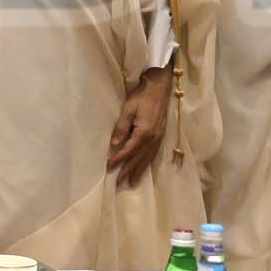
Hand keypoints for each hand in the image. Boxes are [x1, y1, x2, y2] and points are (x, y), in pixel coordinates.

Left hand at [106, 67, 171, 187]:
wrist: (160, 88)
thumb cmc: (142, 96)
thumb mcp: (128, 109)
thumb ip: (121, 126)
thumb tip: (115, 143)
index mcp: (144, 132)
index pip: (129, 150)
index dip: (119, 159)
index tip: (109, 167)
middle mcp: (153, 138)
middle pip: (139, 158)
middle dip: (128, 170)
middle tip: (119, 183)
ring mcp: (159, 138)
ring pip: (147, 158)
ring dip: (139, 170)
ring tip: (132, 182)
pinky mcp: (161, 135)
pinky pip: (153, 154)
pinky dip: (147, 163)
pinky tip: (144, 168)